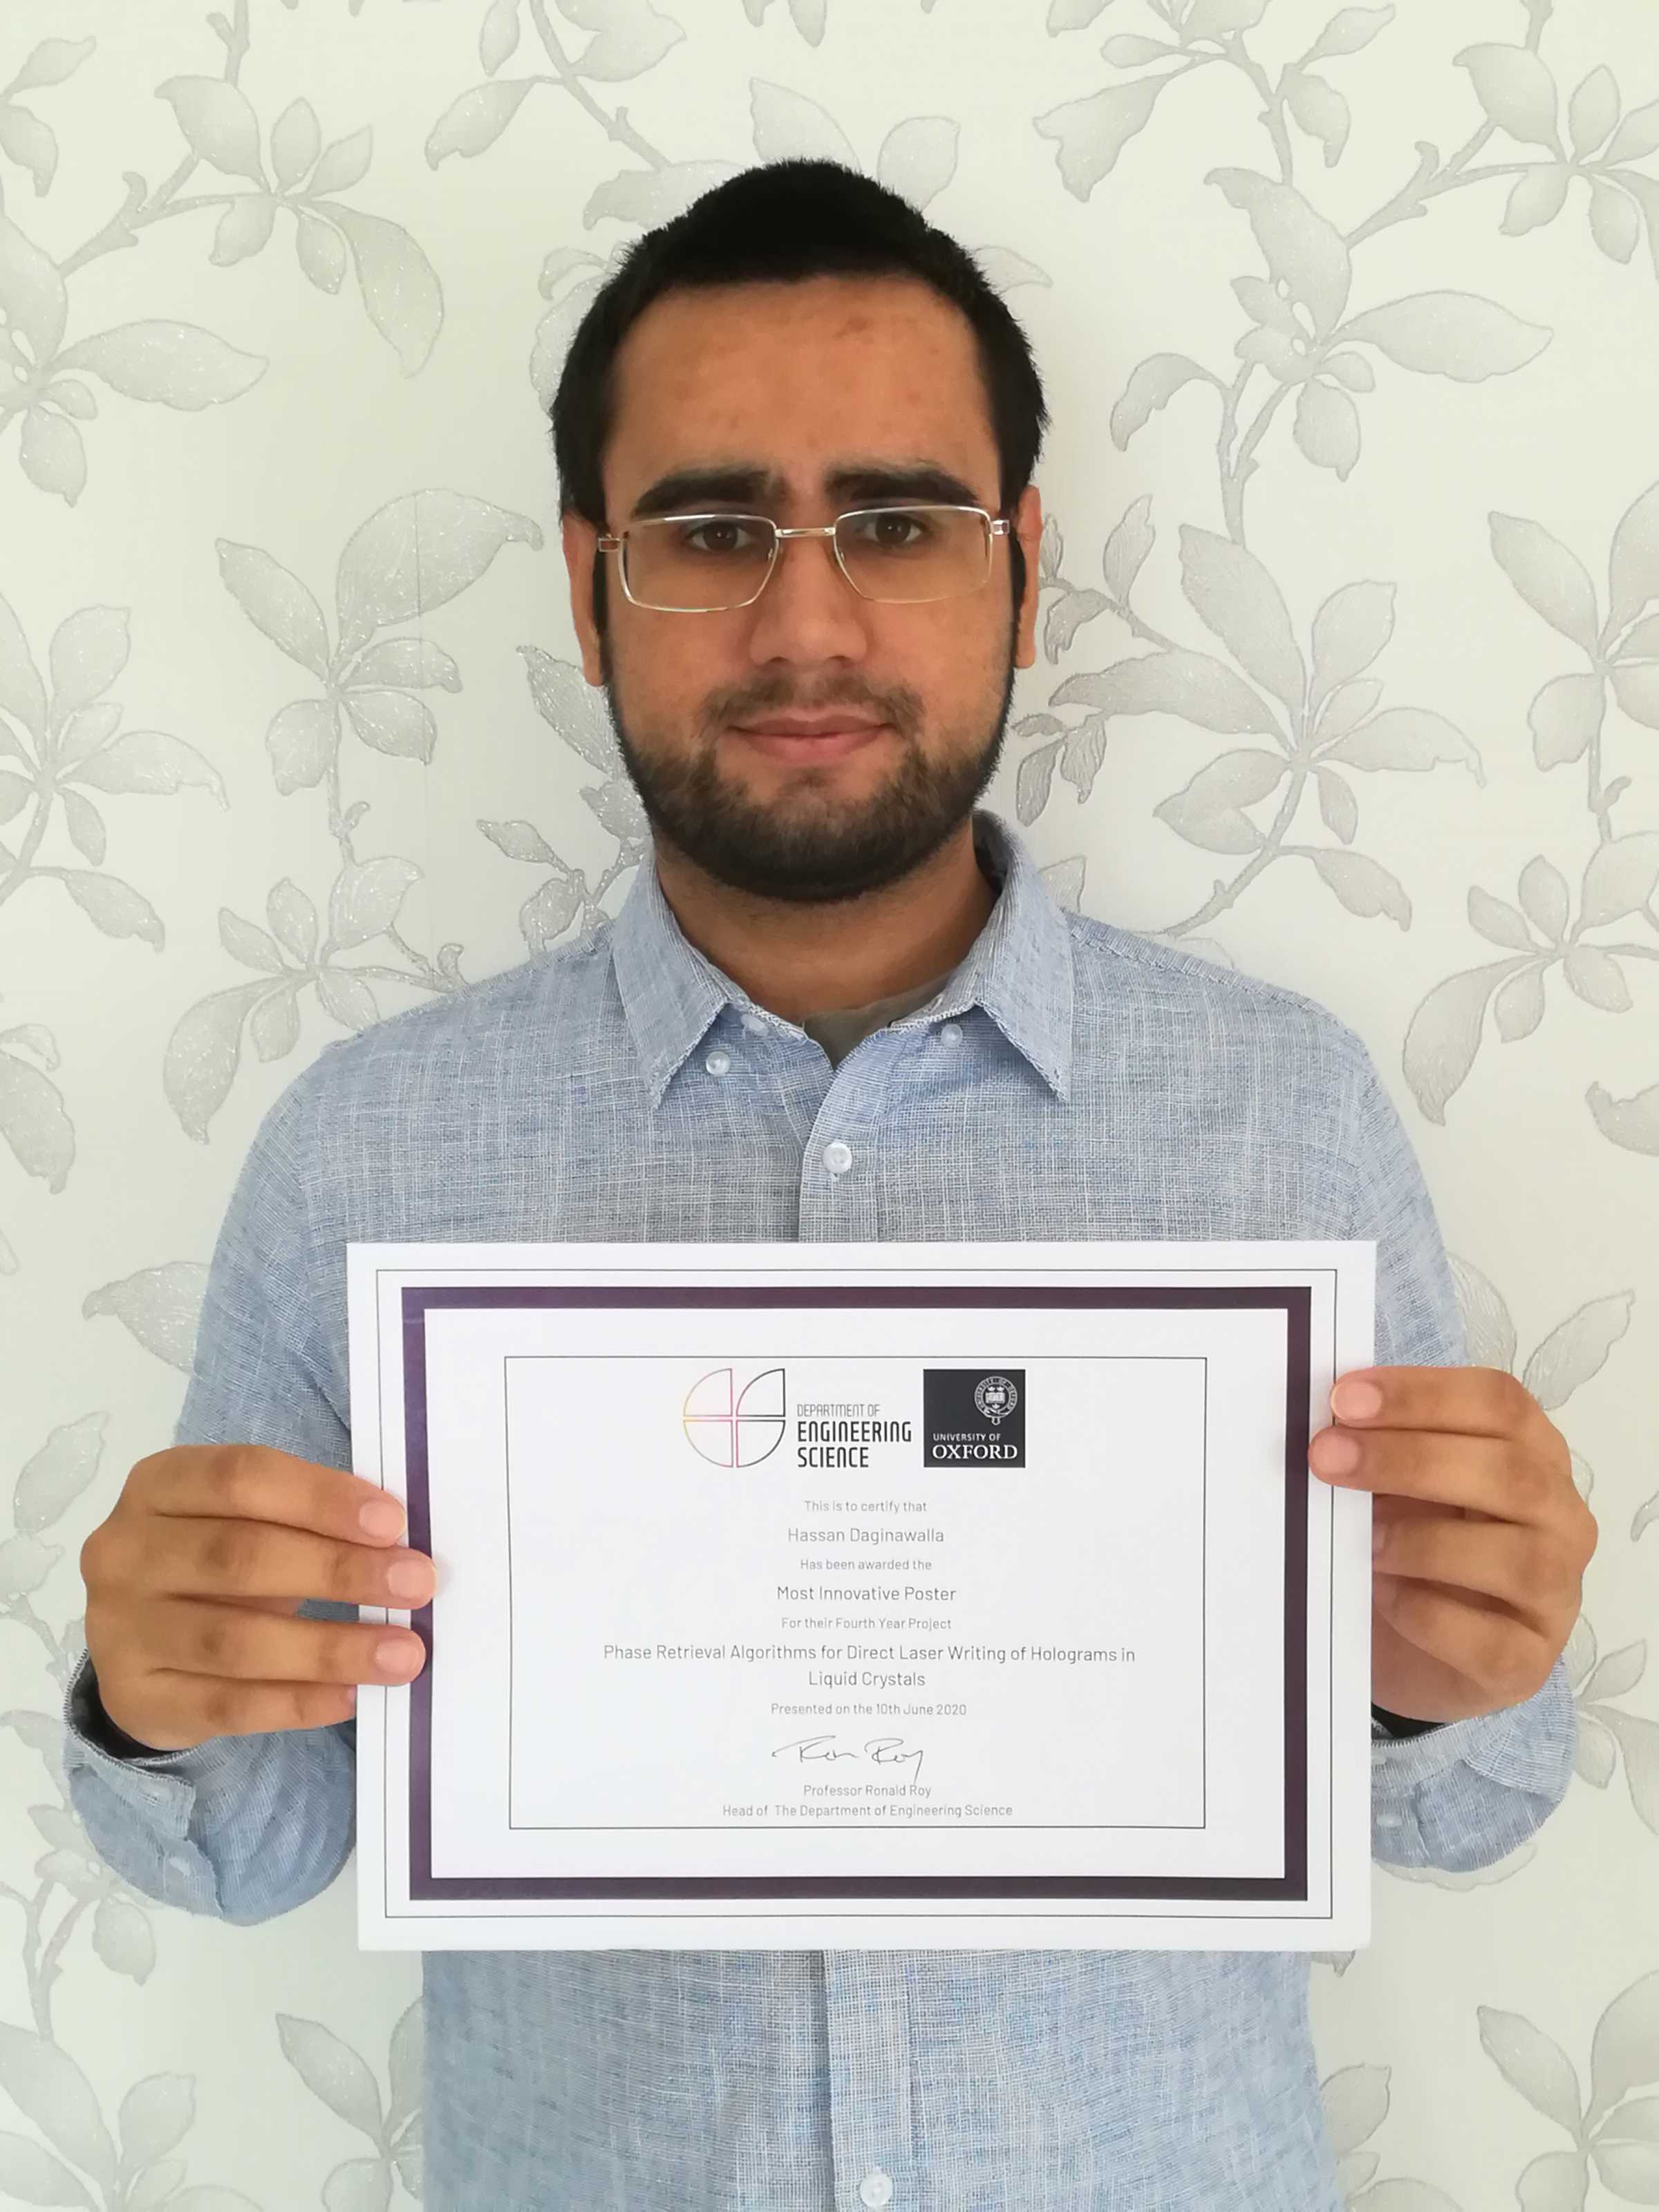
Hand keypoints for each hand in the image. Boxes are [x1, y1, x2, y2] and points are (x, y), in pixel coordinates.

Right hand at [79, 1445, 433, 1751]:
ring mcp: (122, 1630)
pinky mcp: (135, 1698)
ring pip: (236, 1641)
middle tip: (415, 1584)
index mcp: (158, 1486)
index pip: (241, 1478)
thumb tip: (398, 1545)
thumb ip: (305, 1521)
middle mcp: (126, 1553)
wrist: (137, 1642)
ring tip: (403, 1653)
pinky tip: (350, 1696)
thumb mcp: (246, 1522)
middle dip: (339, 1571)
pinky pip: (227, 1705)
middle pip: (240, 1557)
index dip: (321, 1498)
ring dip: (331, 1647)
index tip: (393, 1524)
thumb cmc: (215, 1560)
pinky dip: (296, 1702)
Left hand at [1308, 1366, 1596, 1725]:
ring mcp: (1554, 1593)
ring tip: (1358, 1539)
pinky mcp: (1527, 1661)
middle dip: (1410, 1459)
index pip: (1499, 1404)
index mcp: (1532, 1453)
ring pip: (1515, 1558)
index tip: (1344, 1398)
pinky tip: (1381, 1596)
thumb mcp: (1395, 1486)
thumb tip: (1325, 1424)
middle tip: (1327, 1457)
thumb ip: (1376, 1447)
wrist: (1414, 1648)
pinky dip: (1427, 1614)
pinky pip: (1489, 1639)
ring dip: (1423, 1542)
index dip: (1422, 1394)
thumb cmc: (1410, 1544)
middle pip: (1508, 1471)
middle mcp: (1560, 1517)